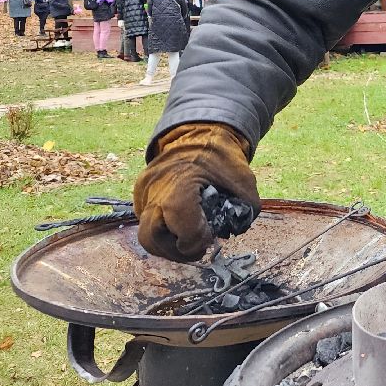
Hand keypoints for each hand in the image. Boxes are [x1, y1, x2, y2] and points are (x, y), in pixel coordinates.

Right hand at [133, 123, 259, 261]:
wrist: (198, 134)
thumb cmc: (222, 158)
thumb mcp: (244, 182)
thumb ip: (244, 211)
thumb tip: (233, 233)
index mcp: (181, 182)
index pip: (178, 223)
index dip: (193, 241)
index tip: (208, 240)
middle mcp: (155, 189)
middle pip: (151, 237)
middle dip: (176, 251)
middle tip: (197, 250)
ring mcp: (144, 192)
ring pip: (145, 235)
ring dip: (168, 247)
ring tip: (189, 244)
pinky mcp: (140, 195)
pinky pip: (146, 222)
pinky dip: (163, 233)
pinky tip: (180, 231)